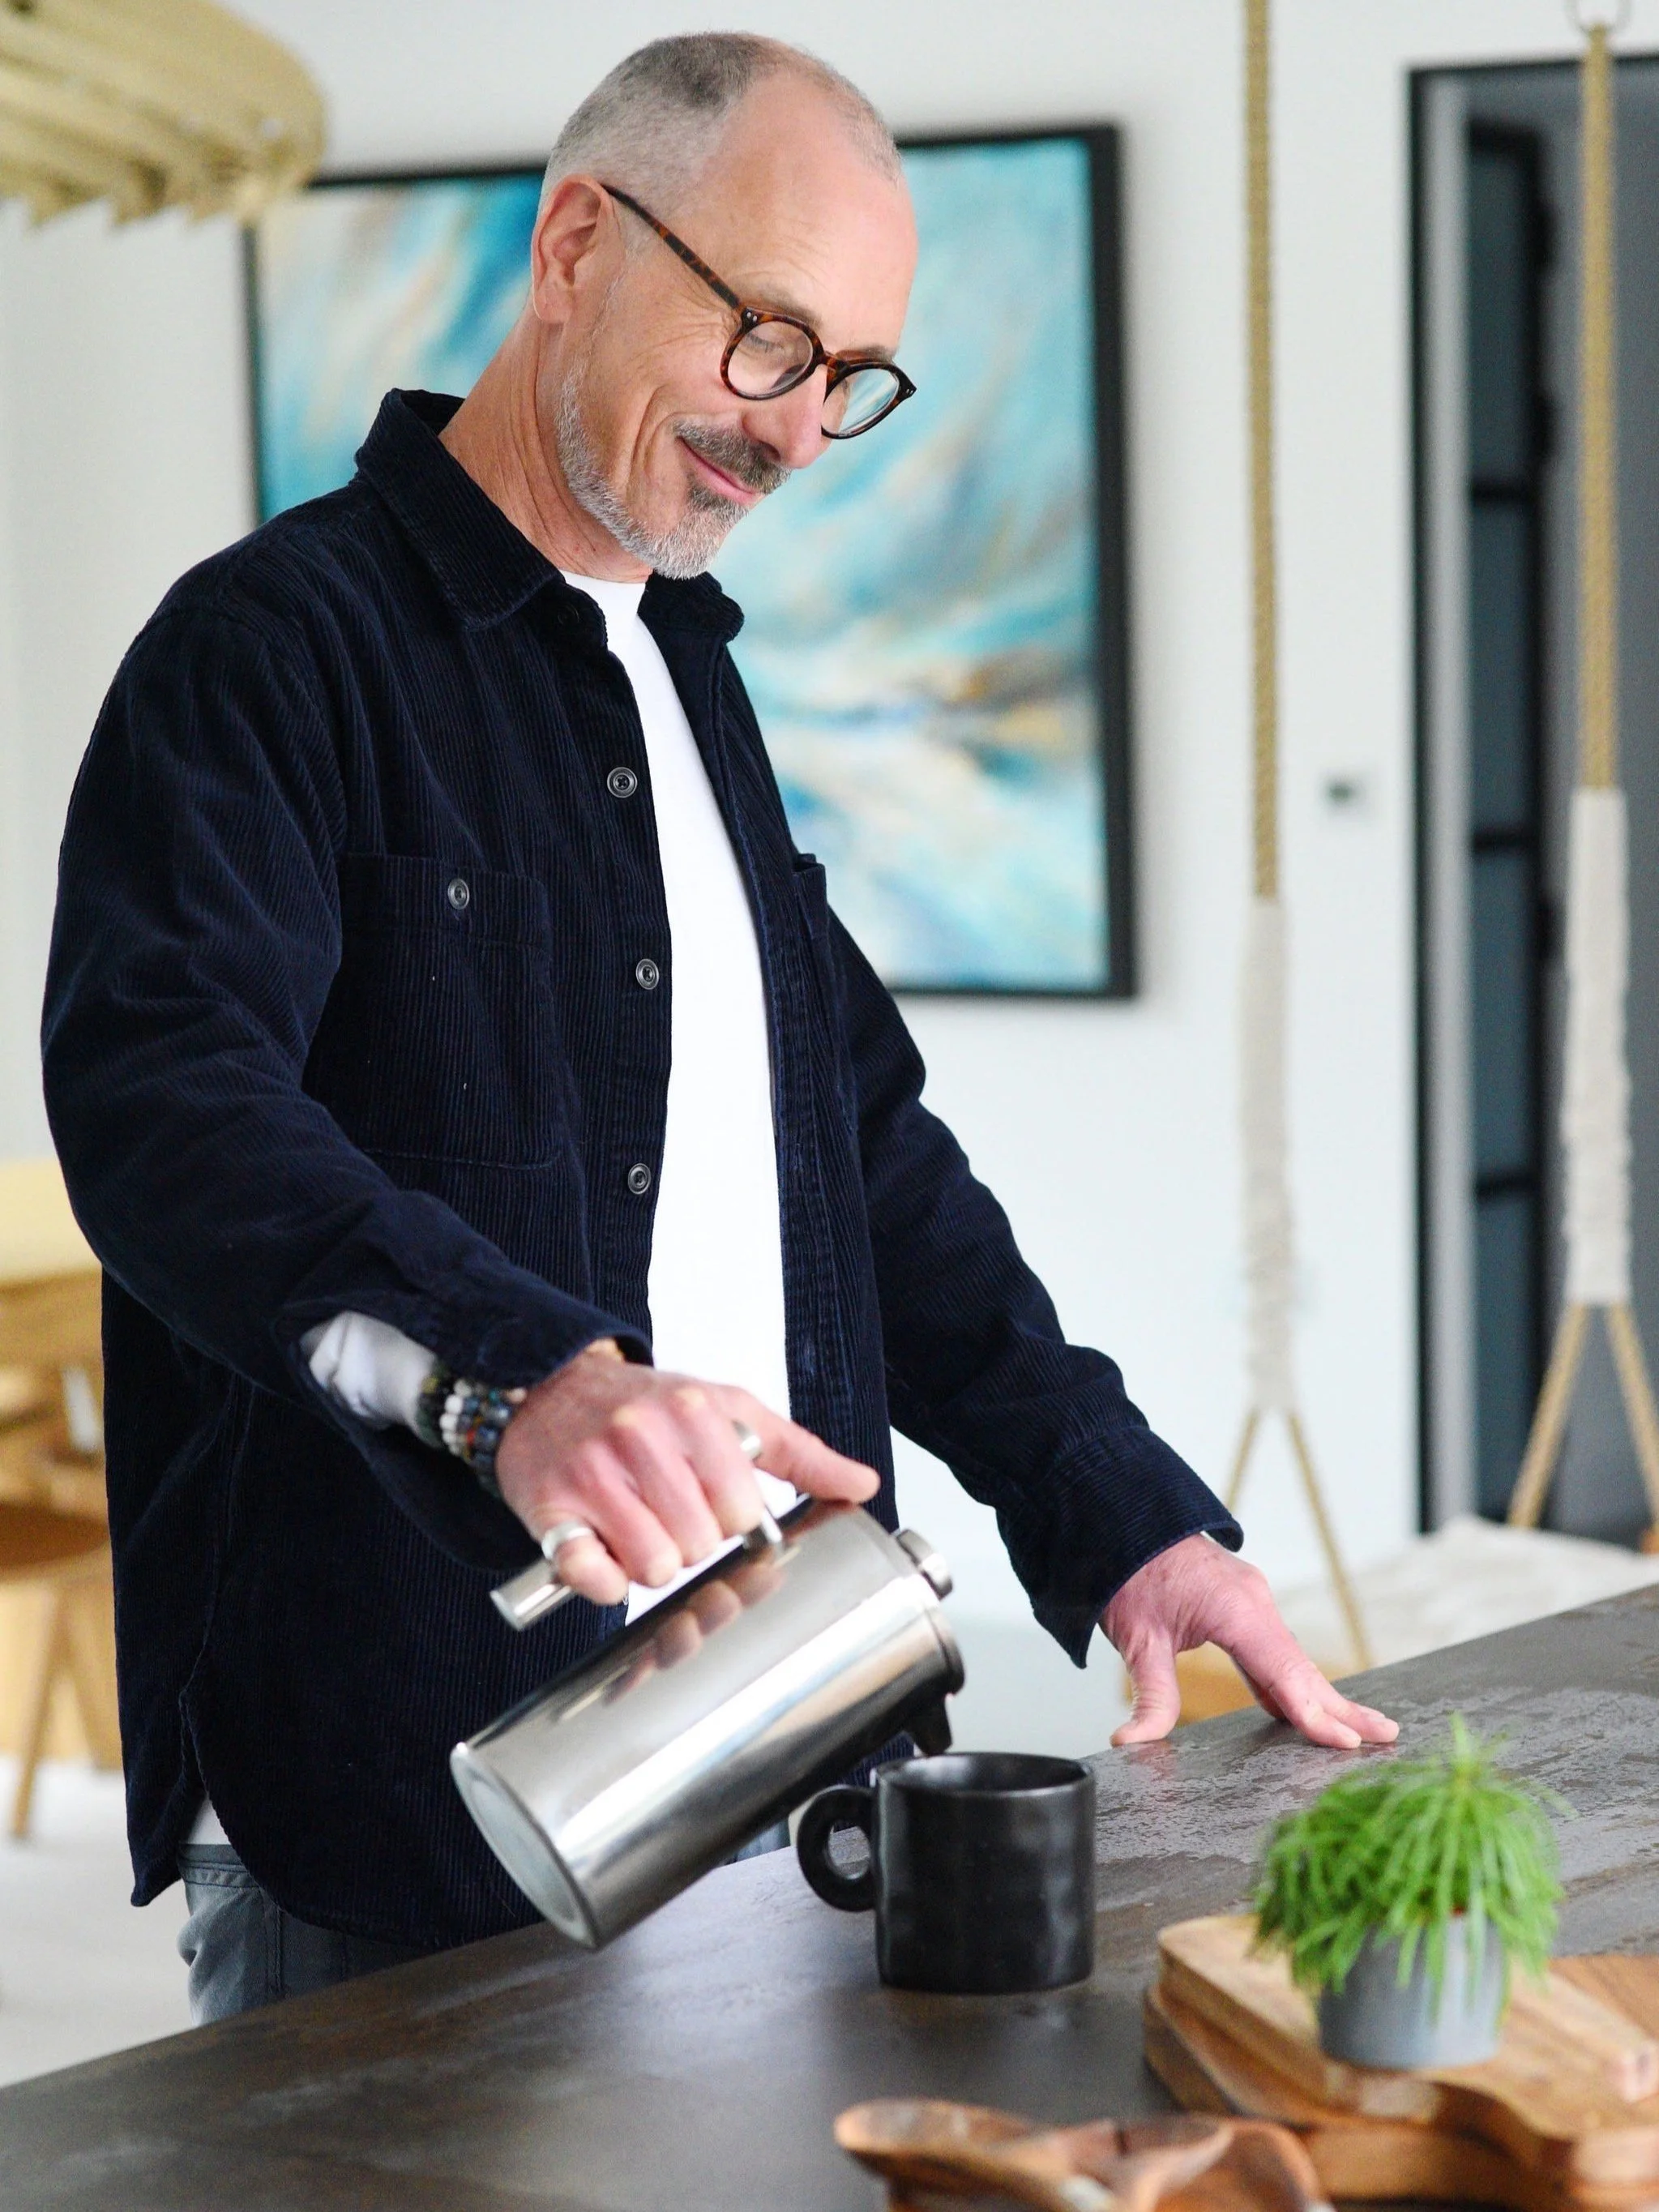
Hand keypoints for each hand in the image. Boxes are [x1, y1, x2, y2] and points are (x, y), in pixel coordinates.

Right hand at [492, 1339, 878, 1606]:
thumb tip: (861, 1485)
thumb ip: (798, 1453)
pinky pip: (593, 1576)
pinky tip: (601, 1551)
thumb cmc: (645, 1406)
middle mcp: (642, 1435)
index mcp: (696, 1412)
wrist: (551, 1387)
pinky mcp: (549, 1506)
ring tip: (638, 1527)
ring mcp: (592, 1471)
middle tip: (670, 1515)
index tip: (714, 1505)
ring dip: (651, 1562)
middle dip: (691, 1543)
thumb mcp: (728, 1410)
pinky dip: (603, 1580)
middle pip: (700, 1545)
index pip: (744, 1512)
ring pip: (653, 1566)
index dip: (732, 1522)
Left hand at [1101, 1534, 1397, 1750]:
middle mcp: (1255, 1602)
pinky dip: (1294, 1677)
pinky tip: (1306, 1704)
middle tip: (1385, 1737)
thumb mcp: (1137, 1639)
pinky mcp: (1242, 1601)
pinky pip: (1276, 1647)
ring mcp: (1252, 1599)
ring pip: (1294, 1657)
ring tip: (1361, 1728)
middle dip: (1342, 1706)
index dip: (1314, 1713)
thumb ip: (1149, 1695)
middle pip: (1303, 1666)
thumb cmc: (1128, 1572)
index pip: (1284, 1673)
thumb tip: (1132, 1742)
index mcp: (1237, 1610)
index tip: (1344, 1743)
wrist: (1120, 1518)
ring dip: (1324, 1694)